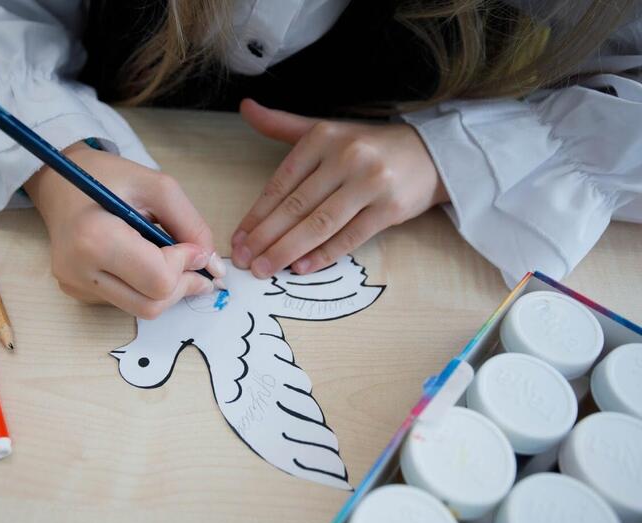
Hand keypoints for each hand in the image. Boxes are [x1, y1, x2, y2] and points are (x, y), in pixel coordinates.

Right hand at [25, 142, 225, 318]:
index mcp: (94, 239)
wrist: (58, 182)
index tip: (193, 246)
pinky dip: (146, 286)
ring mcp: (76, 286)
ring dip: (167, 288)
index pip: (158, 280)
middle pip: (151, 305)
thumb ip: (191, 225)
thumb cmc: (107, 177)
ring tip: (172, 259)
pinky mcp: (78, 292)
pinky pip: (126, 301)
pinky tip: (143, 260)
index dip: (186, 266)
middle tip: (196, 263)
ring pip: (141, 309)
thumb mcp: (157, 187)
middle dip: (182, 285)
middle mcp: (78, 271)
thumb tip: (212, 266)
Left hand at [231, 99, 448, 278]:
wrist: (430, 155)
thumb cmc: (368, 146)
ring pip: (320, 224)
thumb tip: (246, 106)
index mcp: (323, 137)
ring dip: (287, 250)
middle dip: (265, 238)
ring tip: (264, 269)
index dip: (256, 214)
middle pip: (297, 206)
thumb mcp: (325, 129)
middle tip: (243, 260)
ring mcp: (370, 183)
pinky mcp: (390, 209)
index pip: (281, 182)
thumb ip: (282, 124)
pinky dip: (324, 255)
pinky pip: (350, 237)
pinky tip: (300, 268)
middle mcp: (346, 157)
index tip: (239, 238)